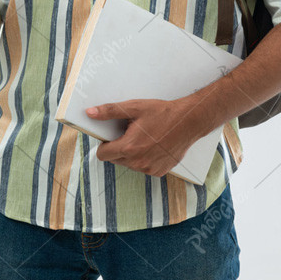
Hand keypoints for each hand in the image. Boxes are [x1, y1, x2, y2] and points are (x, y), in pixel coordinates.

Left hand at [89, 95, 211, 177]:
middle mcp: (138, 162)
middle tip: (131, 132)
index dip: (105, 143)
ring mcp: (149, 169)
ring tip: (145, 137)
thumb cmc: (163, 113)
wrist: (189, 121)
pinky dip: (144, 158)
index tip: (113, 135)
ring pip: (129, 164)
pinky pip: (143, 167)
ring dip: (132, 153)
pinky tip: (153, 145)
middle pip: (115, 159)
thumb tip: (90, 113)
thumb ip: (110, 111)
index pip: (103, 154)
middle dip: (119, 147)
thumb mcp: (134, 107)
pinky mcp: (159, 172)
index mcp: (129, 148)